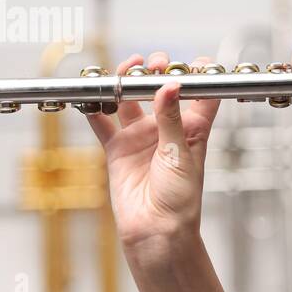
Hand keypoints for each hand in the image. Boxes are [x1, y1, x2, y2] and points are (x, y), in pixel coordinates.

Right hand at [85, 51, 220, 255]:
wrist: (156, 231)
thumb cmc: (181, 200)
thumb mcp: (181, 155)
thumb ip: (172, 119)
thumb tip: (170, 86)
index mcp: (193, 130)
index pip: (201, 96)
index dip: (201, 76)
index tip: (199, 60)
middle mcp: (166, 129)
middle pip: (161, 90)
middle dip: (157, 72)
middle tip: (155, 64)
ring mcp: (140, 137)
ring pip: (130, 99)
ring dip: (128, 81)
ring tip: (128, 68)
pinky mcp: (118, 149)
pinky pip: (101, 122)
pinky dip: (93, 107)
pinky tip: (90, 92)